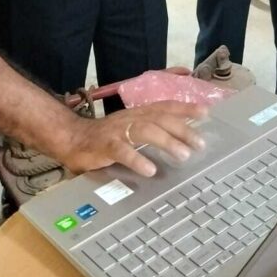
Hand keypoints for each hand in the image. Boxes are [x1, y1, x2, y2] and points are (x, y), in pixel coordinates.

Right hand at [59, 101, 207, 176]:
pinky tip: (149, 170)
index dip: (185, 108)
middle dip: (182, 128)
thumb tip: (181, 139)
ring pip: (145, 131)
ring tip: (183, 155)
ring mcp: (117, 131)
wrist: (71, 139)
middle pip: (160, 119)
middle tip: (200, 143)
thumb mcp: (130, 130)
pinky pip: (122, 151)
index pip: (165, 107)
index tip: (206, 112)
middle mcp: (130, 118)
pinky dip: (137, 160)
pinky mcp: (105, 146)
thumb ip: (151, 131)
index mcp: (137, 114)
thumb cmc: (104, 137)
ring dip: (166, 142)